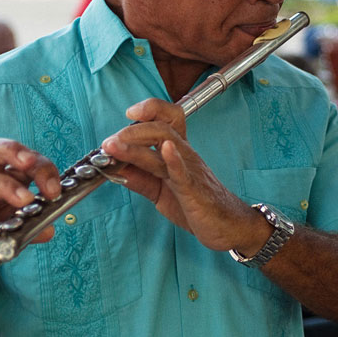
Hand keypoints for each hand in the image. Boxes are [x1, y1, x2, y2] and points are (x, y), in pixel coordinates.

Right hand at [0, 138, 60, 273]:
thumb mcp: (14, 227)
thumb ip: (32, 226)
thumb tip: (49, 229)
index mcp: (1, 178)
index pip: (19, 157)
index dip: (40, 166)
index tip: (55, 188)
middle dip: (16, 153)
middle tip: (32, 165)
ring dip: (7, 188)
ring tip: (26, 201)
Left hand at [100, 99, 267, 251]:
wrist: (228, 227)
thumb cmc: (197, 205)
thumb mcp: (161, 191)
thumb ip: (139, 179)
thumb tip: (114, 169)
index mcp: (177, 152)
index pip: (167, 119)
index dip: (149, 109)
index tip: (128, 113)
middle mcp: (184, 155)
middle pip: (162, 126)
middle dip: (132, 130)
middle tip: (108, 142)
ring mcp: (190, 170)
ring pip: (167, 144)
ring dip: (137, 143)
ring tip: (115, 145)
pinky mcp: (194, 190)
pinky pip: (183, 171)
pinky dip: (173, 159)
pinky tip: (164, 150)